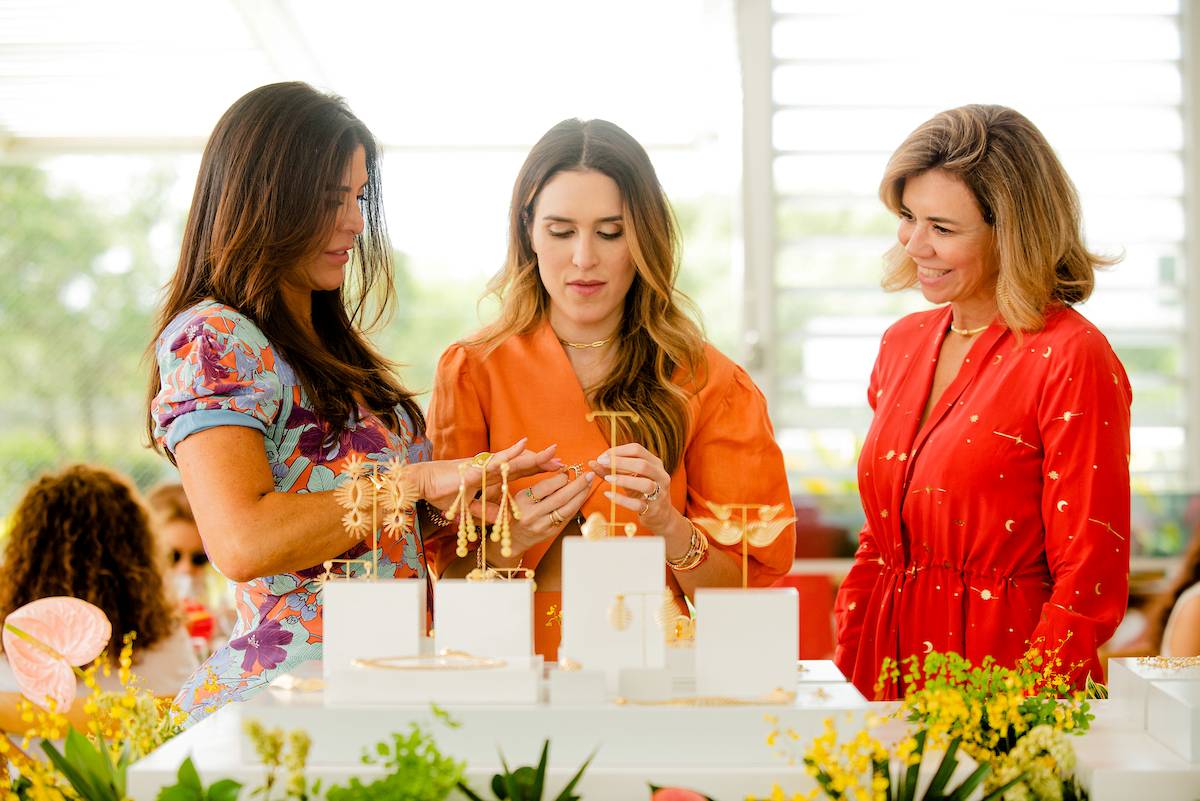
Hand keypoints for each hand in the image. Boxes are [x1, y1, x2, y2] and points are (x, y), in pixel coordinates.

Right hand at [413, 439, 562, 511]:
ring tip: (551, 452)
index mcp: (490, 477)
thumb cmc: (441, 493)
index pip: (518, 472)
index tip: (556, 469)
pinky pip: (495, 463)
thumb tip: (496, 518)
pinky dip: (508, 454)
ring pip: (513, 462)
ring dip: (533, 457)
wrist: (422, 484)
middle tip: (563, 461)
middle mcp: (490, 469)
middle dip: (542, 463)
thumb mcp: (467, 507)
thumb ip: (483, 510)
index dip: (537, 470)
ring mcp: (483, 468)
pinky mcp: (473, 470)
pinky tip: (522, 445)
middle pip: (521, 465)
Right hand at [503, 469, 595, 555]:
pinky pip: (568, 517)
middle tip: (589, 475)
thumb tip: (565, 473)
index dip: (561, 477)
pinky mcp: (551, 533)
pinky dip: (577, 506)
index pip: (546, 487)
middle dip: (578, 485)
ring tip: (589, 484)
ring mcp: (542, 525)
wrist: (514, 537)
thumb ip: (541, 486)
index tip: (570, 470)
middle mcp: (532, 514)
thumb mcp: (522, 495)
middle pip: (560, 498)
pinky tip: (582, 497)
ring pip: (567, 509)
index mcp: (522, 501)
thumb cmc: (519, 511)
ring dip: (581, 495)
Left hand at [588, 443, 675, 533]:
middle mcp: (660, 475)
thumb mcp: (629, 478)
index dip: (618, 451)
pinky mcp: (653, 509)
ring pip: (645, 484)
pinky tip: (608, 495)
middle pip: (642, 464)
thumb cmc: (642, 492)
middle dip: (620, 462)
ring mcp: (659, 493)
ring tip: (607, 478)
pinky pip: (637, 504)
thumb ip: (611, 470)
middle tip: (601, 463)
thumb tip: (592, 462)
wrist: (660, 515)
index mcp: (655, 463)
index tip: (602, 457)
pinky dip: (621, 499)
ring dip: (624, 479)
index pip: (637, 449)